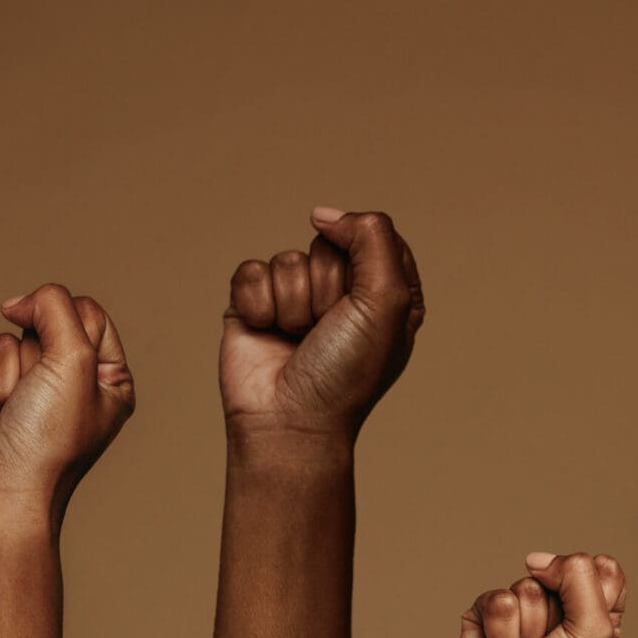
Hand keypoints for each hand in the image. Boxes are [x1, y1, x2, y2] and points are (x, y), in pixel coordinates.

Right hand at [0, 285, 134, 518]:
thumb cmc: (47, 439)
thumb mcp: (74, 361)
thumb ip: (57, 309)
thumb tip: (20, 302)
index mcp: (108, 377)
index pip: (87, 312)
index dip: (63, 320)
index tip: (57, 349)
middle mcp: (70, 381)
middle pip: (40, 324)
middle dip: (30, 358)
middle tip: (34, 397)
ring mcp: (26, 389)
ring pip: (2, 340)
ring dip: (1, 375)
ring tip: (8, 412)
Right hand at [221, 207, 425, 441]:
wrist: (289, 422)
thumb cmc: (346, 373)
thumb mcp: (387, 301)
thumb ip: (373, 237)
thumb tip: (323, 215)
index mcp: (387, 293)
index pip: (375, 237)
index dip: (364, 264)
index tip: (362, 304)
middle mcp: (343, 294)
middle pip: (328, 246)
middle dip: (326, 289)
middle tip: (326, 331)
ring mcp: (296, 298)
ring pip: (288, 259)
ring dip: (293, 304)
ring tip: (297, 340)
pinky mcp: (254, 304)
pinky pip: (250, 271)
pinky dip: (257, 304)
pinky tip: (266, 333)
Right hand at [458, 553, 625, 637]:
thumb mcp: (594, 632)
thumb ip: (580, 577)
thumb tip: (536, 559)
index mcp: (594, 607)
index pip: (602, 566)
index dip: (594, 592)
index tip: (585, 629)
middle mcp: (559, 602)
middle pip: (562, 571)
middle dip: (558, 615)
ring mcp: (521, 604)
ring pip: (528, 586)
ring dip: (530, 628)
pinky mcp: (487, 611)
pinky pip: (498, 599)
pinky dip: (503, 632)